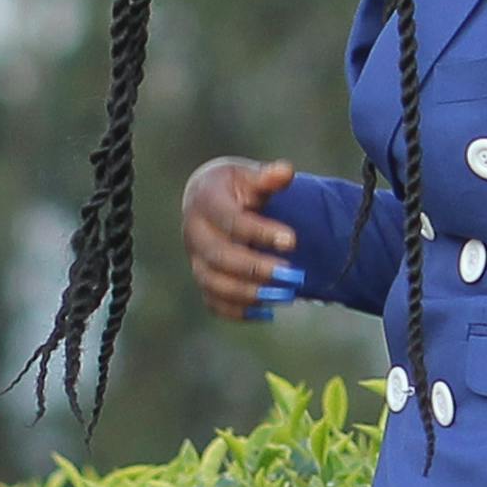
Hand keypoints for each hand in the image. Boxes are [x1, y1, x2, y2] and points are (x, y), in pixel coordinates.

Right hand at [181, 155, 308, 322]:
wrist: (207, 200)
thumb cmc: (235, 187)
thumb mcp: (249, 175)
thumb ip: (268, 177)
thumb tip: (285, 171)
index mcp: (205, 201)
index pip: (230, 220)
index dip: (260, 232)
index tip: (292, 241)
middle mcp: (193, 232)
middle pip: (218, 256)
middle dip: (255, 268)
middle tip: (292, 275)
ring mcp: (194, 258)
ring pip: (213, 283)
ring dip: (248, 293)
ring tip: (284, 296)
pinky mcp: (202, 277)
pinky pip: (213, 302)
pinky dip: (237, 312)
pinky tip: (267, 314)